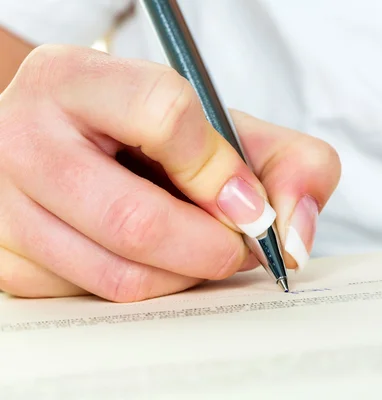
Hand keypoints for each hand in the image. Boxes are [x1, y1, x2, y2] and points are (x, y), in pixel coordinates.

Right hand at [0, 45, 339, 301]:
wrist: (83, 146)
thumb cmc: (161, 139)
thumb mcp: (230, 131)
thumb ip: (292, 165)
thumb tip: (292, 238)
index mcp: (79, 79)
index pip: (162, 114)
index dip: (220, 170)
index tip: (246, 202)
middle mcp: (26, 137)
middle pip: (137, 219)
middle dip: (210, 248)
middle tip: (235, 247)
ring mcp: (7, 204)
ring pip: (119, 273)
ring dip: (183, 275)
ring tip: (201, 251)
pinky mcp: (8, 260)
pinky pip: (97, 298)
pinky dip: (147, 288)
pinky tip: (156, 260)